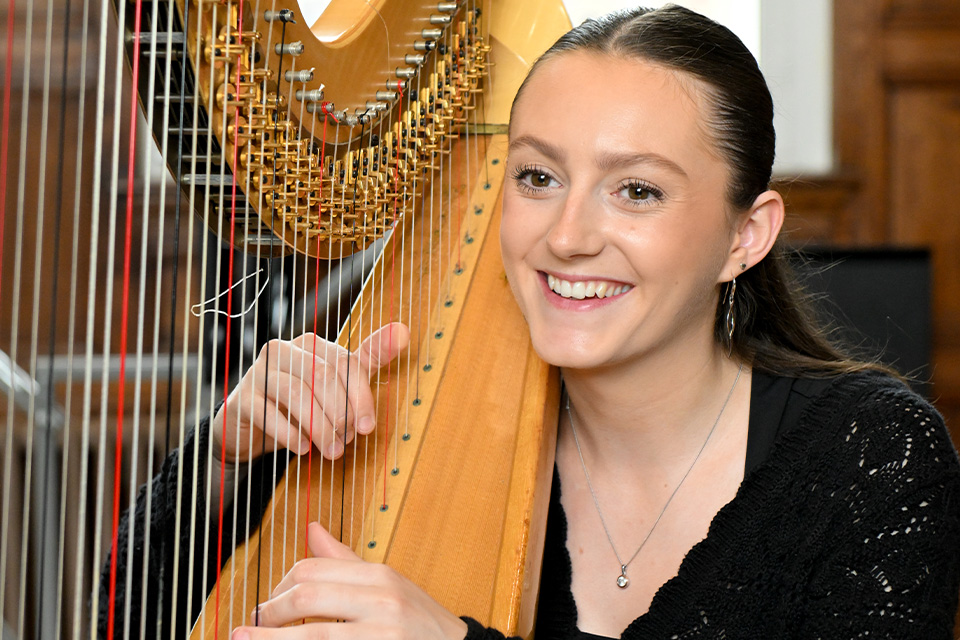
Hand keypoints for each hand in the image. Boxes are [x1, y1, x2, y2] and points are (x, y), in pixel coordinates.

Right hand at [211, 323, 409, 462]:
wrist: (250, 430)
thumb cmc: (301, 406)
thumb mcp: (337, 385)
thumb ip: (369, 360)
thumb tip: (405, 330)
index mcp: (312, 344)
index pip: (345, 362)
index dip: (360, 396)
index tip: (369, 427)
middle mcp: (284, 351)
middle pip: (322, 375)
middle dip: (340, 412)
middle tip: (347, 442)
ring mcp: (260, 372)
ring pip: (297, 393)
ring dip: (319, 426)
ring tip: (331, 451)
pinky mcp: (242, 397)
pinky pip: (268, 412)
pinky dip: (289, 433)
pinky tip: (302, 449)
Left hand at [230, 522, 468, 639]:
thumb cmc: (420, 623)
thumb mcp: (388, 585)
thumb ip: (345, 561)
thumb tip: (311, 529)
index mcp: (379, 575)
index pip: (314, 568)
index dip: (280, 586)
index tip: (265, 604)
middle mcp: (382, 599)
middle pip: (308, 595)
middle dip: (270, 612)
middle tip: (248, 627)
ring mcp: (383, 632)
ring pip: (313, 634)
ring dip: (271, 639)